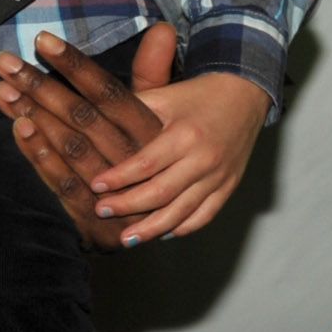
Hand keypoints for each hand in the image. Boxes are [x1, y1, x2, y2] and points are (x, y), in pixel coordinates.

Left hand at [0, 25, 258, 246]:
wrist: (245, 95)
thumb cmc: (192, 95)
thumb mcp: (161, 94)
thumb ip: (129, 108)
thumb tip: (85, 112)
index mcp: (185, 134)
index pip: (146, 164)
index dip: (119, 178)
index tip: (94, 187)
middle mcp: (205, 159)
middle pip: (162, 192)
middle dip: (129, 205)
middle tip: (100, 212)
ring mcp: (220, 176)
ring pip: (184, 210)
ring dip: (154, 227)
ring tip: (127, 237)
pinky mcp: (229, 187)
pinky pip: (206, 215)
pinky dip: (183, 227)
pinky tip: (163, 234)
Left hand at [0, 25, 170, 246]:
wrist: (173, 224)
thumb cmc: (162, 153)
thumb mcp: (162, 113)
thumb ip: (153, 73)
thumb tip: (164, 28)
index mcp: (150, 129)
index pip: (108, 91)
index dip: (75, 66)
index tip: (43, 40)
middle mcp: (134, 156)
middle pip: (82, 116)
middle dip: (41, 86)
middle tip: (5, 61)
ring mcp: (117, 188)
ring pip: (70, 146)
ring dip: (33, 116)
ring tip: (2, 90)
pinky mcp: (99, 216)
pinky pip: (65, 183)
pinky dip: (40, 156)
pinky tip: (18, 129)